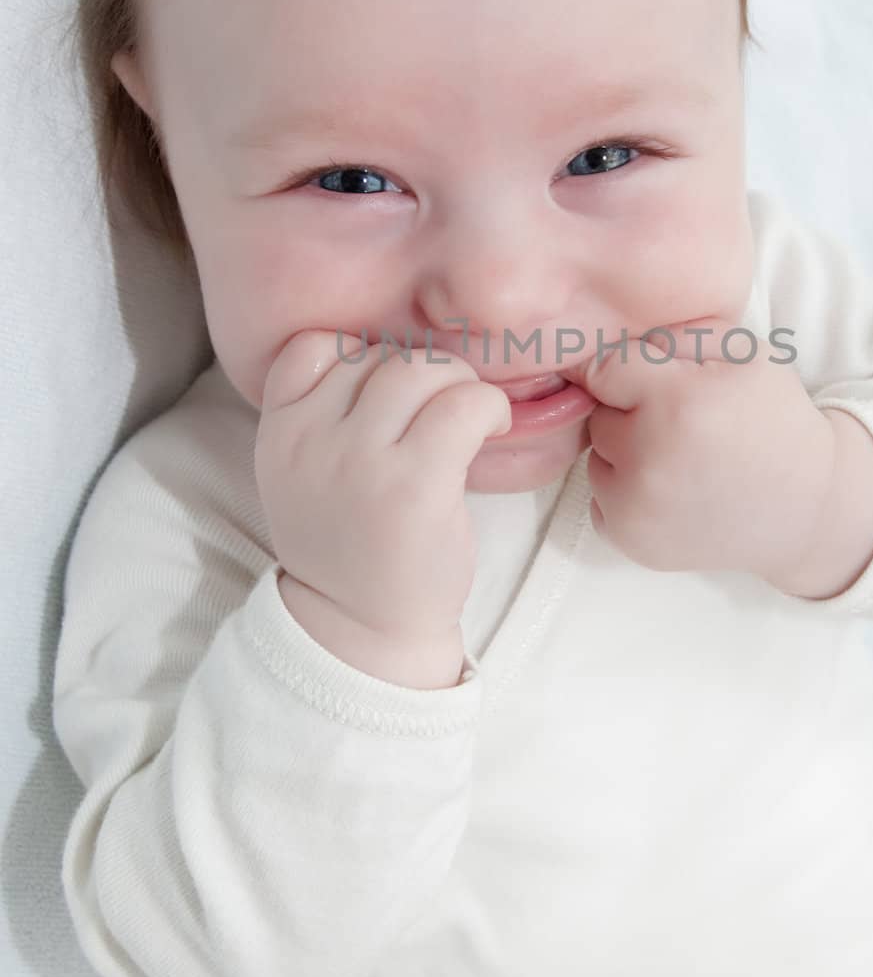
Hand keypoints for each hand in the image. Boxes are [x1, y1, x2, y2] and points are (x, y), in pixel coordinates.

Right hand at [254, 330, 511, 656]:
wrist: (361, 629)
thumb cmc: (348, 545)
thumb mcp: (301, 474)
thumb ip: (322, 414)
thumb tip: (394, 355)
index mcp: (279, 435)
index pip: (314, 346)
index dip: (360, 358)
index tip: (387, 399)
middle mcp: (311, 442)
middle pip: (380, 354)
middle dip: (423, 373)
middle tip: (441, 412)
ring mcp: (361, 463)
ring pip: (422, 369)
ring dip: (458, 385)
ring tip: (468, 420)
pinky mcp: (415, 486)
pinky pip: (464, 405)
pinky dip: (487, 407)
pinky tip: (490, 428)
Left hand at [566, 319, 836, 583]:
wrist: (808, 507)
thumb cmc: (775, 421)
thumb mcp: (747, 355)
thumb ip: (679, 334)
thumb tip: (613, 339)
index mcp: (676, 404)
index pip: (603, 369)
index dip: (631, 369)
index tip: (655, 380)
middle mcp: (648, 461)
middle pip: (598, 415)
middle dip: (630, 412)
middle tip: (680, 422)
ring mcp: (636, 510)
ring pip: (596, 459)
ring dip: (625, 454)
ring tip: (679, 457)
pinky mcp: (632, 543)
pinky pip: (601, 501)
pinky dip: (626, 494)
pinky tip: (673, 490)